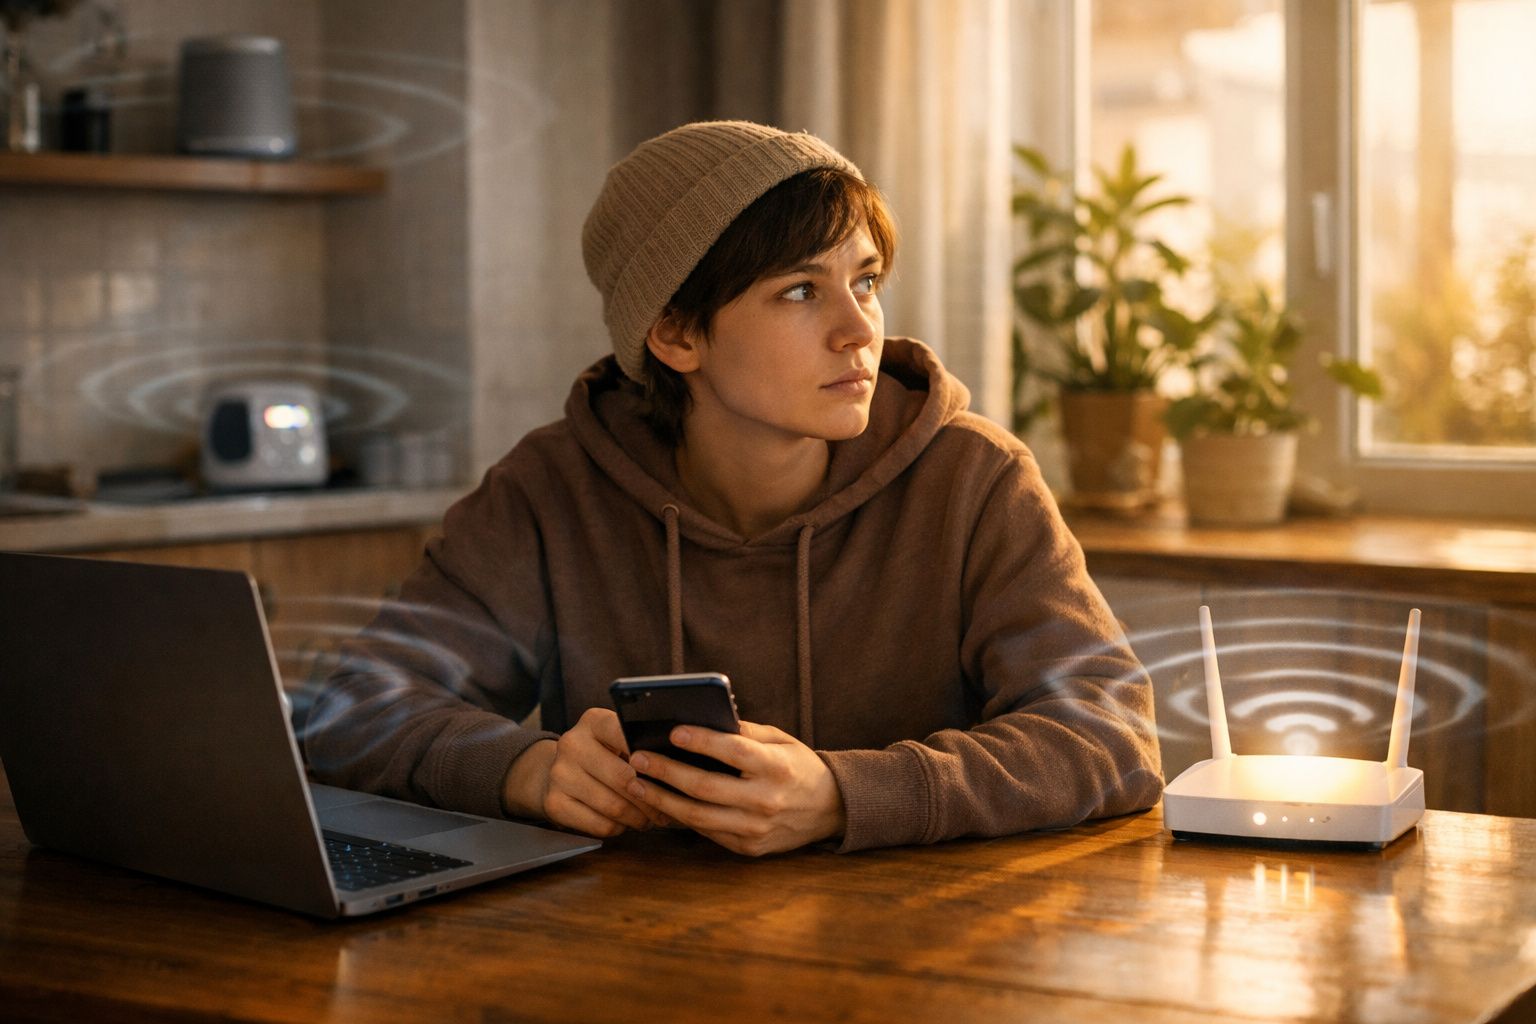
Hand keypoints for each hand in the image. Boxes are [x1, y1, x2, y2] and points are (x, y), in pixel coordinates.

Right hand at [502, 707, 668, 837]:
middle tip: (667, 810)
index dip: (651, 757)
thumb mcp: (617, 739)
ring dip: (639, 818)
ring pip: (613, 806)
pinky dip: (620, 828)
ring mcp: (559, 774)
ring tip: (652, 819)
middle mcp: (572, 744)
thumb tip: (682, 761)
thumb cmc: (603, 754)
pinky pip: (600, 825)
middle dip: (652, 798)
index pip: (626, 734)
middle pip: (623, 778)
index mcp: (593, 721)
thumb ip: (641, 744)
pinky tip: (627, 823)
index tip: (671, 771)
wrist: (557, 772)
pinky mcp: (554, 803)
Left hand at [625, 721, 845, 855]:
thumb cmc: (798, 766)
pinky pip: (706, 832)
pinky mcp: (748, 848)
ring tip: (637, 783)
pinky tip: (660, 802)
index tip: (672, 731)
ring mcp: (756, 829)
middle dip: (666, 772)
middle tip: (638, 757)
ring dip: (662, 799)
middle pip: (705, 787)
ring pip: (698, 816)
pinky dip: (680, 817)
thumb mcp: (781, 740)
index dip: (701, 741)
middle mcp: (766, 800)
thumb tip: (702, 720)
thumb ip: (745, 732)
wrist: (829, 809)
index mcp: (777, 767)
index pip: (733, 752)